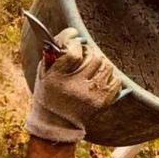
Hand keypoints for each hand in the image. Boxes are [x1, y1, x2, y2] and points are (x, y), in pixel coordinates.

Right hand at [25, 28, 122, 142]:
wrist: (56, 124)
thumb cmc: (48, 93)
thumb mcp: (43, 73)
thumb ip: (53, 52)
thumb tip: (73, 33)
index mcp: (57, 79)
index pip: (74, 52)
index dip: (75, 42)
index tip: (75, 40)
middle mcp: (76, 87)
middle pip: (94, 57)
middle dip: (89, 51)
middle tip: (84, 54)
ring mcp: (91, 95)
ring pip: (107, 66)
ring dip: (100, 62)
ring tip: (92, 65)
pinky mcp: (102, 102)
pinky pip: (116, 80)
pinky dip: (110, 75)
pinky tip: (100, 77)